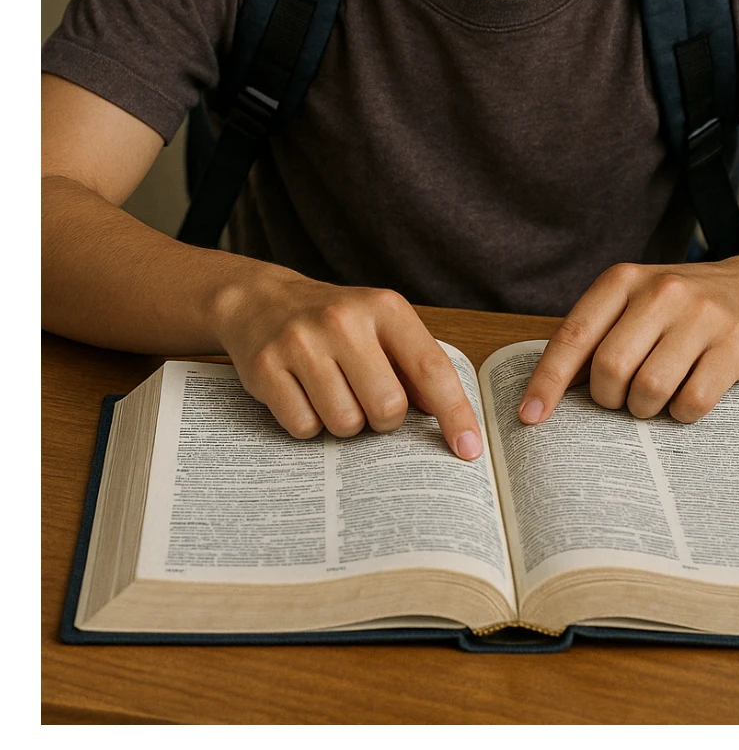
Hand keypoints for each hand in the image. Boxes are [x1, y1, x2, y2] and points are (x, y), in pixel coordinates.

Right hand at [212, 266, 482, 458]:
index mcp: (384, 308)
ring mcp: (302, 343)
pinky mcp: (266, 368)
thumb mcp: (380, 325)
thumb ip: (415, 365)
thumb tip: (447, 419)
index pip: (431, 369)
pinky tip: (302, 393)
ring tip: (331, 391)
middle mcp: (344, 321)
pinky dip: (308, 423)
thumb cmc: (334, 322)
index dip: (455, 413)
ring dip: (344, 422)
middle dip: (383, 419)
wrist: (260, 300)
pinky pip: (304, 428)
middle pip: (387, 408)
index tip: (468, 449)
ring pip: (345, 424)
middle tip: (367, 398)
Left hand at [518, 259, 738, 425]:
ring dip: (645, 409)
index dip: (548, 381)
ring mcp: (701, 316)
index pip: (574, 336)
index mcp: (623, 280)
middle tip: (621, 399)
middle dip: (609, 398)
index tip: (531, 416)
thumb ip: (595, 337)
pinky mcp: (735, 344)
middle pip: (611, 369)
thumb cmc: (679, 308)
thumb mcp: (633, 303)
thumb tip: (546, 393)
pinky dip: (682, 412)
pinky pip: (693, 401)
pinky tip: (686, 396)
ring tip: (655, 397)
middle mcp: (661, 291)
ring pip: (650, 389)